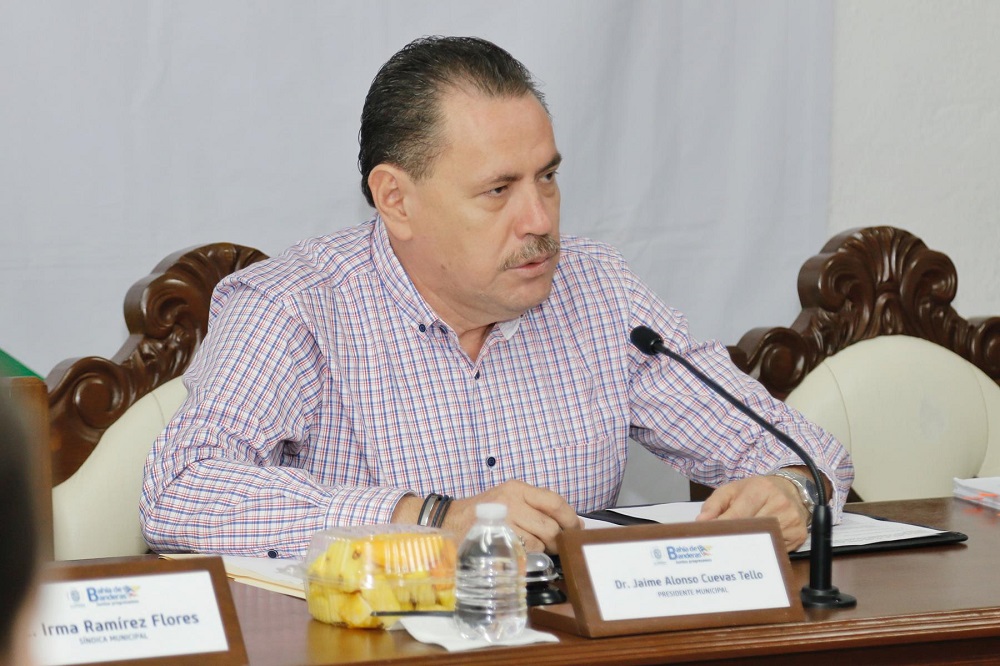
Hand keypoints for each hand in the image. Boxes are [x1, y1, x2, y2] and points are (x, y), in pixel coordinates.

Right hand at [393, 480, 582, 552]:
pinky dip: (527, 557)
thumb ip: (535, 507)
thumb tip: (567, 525)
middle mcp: (511, 501)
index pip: (554, 501)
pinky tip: (522, 555)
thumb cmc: (483, 512)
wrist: (448, 520)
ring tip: (535, 550)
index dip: (570, 518)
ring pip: (538, 541)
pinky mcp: (495, 538)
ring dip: (542, 551)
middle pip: (550, 525)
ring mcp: (502, 520)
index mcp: (517, 488)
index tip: (576, 529)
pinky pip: (522, 552)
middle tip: (556, 547)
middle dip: (557, 540)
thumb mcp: (508, 499)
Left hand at [695, 476, 810, 550]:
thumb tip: (701, 523)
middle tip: (719, 550)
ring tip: (735, 552)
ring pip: (764, 542)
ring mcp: (792, 520)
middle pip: (751, 530)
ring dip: (749, 548)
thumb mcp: (732, 490)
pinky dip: (764, 551)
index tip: (709, 540)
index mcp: (760, 489)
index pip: (738, 515)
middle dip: (734, 540)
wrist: (790, 489)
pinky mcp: (799, 535)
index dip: (722, 529)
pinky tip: (756, 550)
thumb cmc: (756, 491)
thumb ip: (714, 505)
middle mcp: (779, 503)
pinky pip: (777, 550)